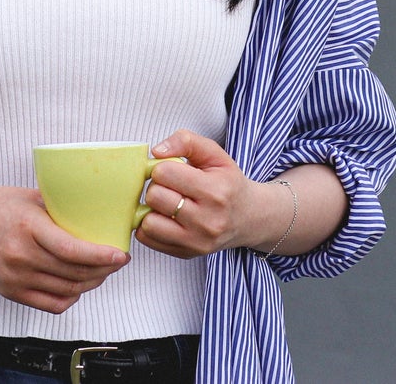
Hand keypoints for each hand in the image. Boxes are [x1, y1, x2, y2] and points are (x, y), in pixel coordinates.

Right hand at [0, 184, 128, 314]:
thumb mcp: (29, 197)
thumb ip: (59, 208)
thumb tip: (95, 213)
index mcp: (28, 228)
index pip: (72, 250)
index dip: (100, 256)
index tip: (120, 254)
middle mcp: (21, 257)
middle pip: (74, 274)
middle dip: (104, 270)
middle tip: (117, 261)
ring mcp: (15, 278)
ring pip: (66, 291)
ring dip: (91, 284)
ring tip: (102, 272)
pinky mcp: (10, 292)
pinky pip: (50, 304)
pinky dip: (70, 298)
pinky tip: (78, 286)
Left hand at [133, 130, 274, 258]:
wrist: (248, 217)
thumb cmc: (227, 182)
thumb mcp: (214, 153)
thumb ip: (186, 141)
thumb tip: (156, 151)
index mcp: (216, 191)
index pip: (165, 173)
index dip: (164, 167)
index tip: (173, 170)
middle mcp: (207, 221)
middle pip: (155, 196)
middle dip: (158, 186)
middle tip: (171, 187)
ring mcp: (197, 242)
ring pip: (149, 222)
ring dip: (152, 209)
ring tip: (167, 203)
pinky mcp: (186, 254)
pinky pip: (148, 239)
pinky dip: (150, 226)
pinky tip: (164, 218)